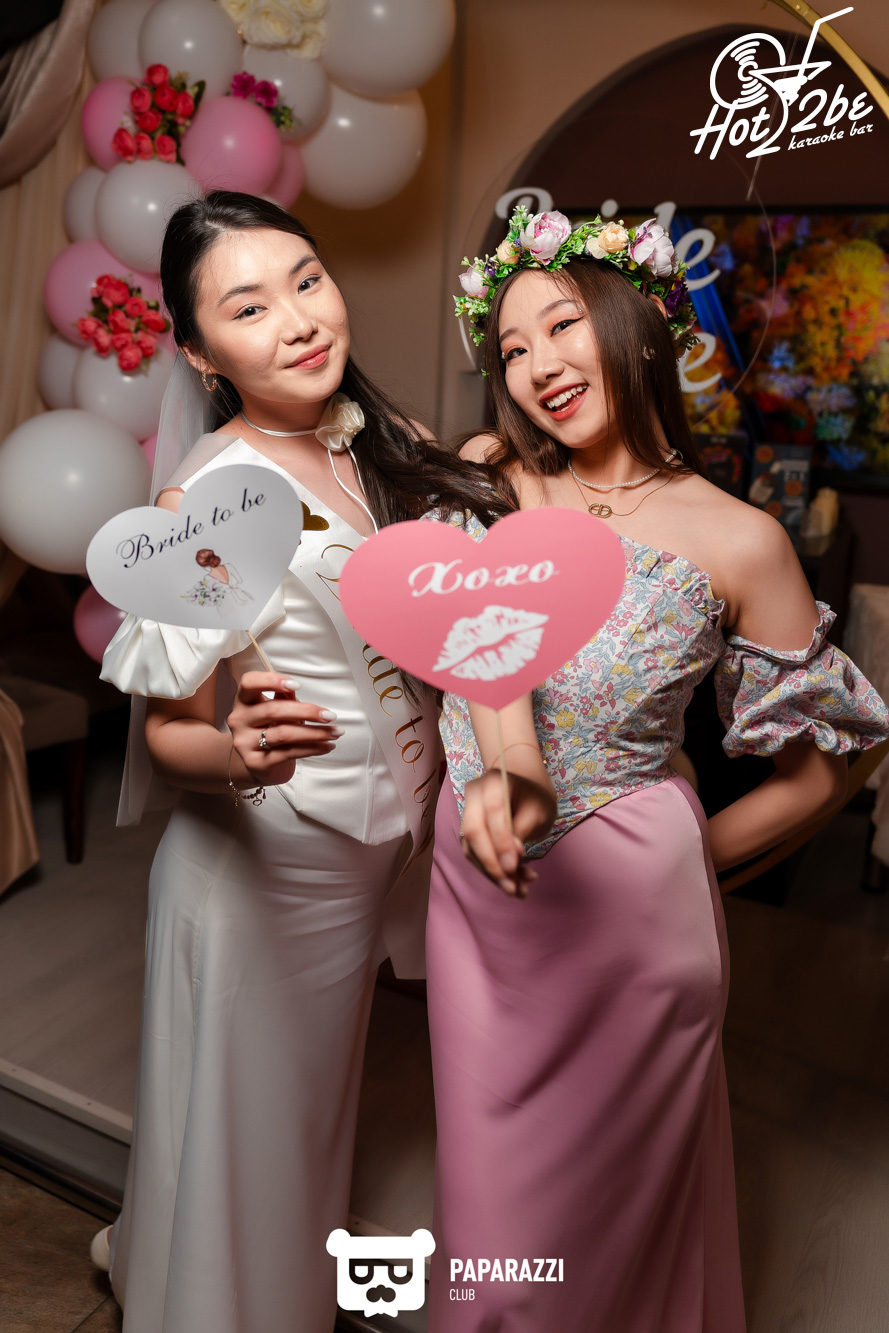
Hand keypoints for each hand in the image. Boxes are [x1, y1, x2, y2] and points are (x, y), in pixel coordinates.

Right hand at [227, 671, 341, 787]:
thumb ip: (283, 698)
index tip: (297, 685)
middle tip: (330, 716)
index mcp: (244, 701)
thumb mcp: (275, 710)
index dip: (271, 681)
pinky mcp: (256, 762)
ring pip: (284, 734)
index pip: (249, 683)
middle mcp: (239, 720)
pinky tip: (326, 746)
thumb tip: (293, 688)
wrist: (259, 763)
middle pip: (273, 710)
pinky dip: (312, 748)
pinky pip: (289, 753)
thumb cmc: (271, 729)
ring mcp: (245, 742)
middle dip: (307, 712)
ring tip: (335, 733)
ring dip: (315, 733)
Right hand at [460, 768, 556, 897]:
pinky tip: (514, 883)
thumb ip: (522, 832)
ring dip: (493, 874)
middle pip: (473, 831)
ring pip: (472, 848)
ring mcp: (468, 813)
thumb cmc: (535, 800)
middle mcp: (474, 795)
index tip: (513, 867)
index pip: (493, 812)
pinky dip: (493, 872)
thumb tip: (509, 861)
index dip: (501, 841)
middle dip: (492, 864)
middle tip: (512, 888)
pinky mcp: (468, 832)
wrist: (527, 794)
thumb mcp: (539, 812)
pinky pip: (475, 855)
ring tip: (519, 890)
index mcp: (494, 781)